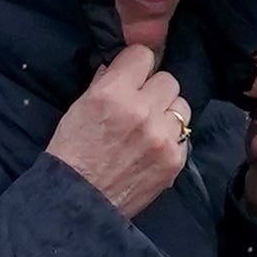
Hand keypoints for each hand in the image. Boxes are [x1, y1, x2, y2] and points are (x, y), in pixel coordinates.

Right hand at [45, 44, 193, 218]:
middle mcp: (141, 110)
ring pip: (182, 105)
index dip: (135, 65)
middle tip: (139, 106)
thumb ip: (103, 83)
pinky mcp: (175, 159)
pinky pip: (184, 134)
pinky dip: (171, 139)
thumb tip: (119, 66)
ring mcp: (162, 137)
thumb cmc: (72, 154)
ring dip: (167, 113)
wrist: (78, 202)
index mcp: (113, 93)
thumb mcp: (79, 109)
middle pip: (168, 79)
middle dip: (153, 90)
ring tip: (149, 128)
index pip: (143, 55)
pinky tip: (153, 149)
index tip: (131, 76)